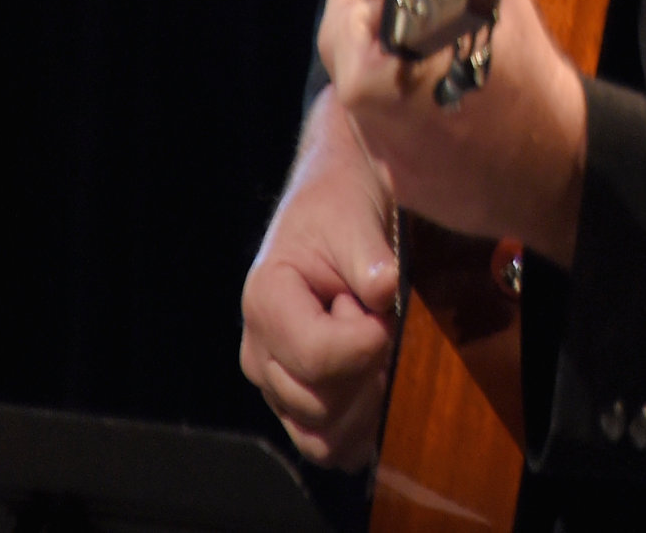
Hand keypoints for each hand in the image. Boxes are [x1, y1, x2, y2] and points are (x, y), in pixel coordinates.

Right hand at [239, 87, 398, 466]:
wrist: (332, 204)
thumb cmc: (340, 204)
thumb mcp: (356, 215)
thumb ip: (369, 257)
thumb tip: (383, 294)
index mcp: (266, 300)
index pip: (315, 356)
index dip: (365, 343)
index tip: (386, 311)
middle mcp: (258, 350)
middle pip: (319, 402)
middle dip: (366, 368)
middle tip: (375, 318)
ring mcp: (272, 379)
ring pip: (320, 431)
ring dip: (364, 400)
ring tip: (374, 345)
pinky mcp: (293, 396)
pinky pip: (320, 441)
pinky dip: (355, 428)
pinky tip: (378, 390)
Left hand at [318, 0, 588, 265]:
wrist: (560, 164)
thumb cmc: (529, 75)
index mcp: (376, 75)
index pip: (341, 8)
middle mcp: (367, 120)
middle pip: (343, 49)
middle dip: (373, 6)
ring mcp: (382, 156)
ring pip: (361, 86)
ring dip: (386, 48)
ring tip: (433, 27)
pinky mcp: (401, 182)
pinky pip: (386, 123)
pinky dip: (404, 93)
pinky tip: (445, 80)